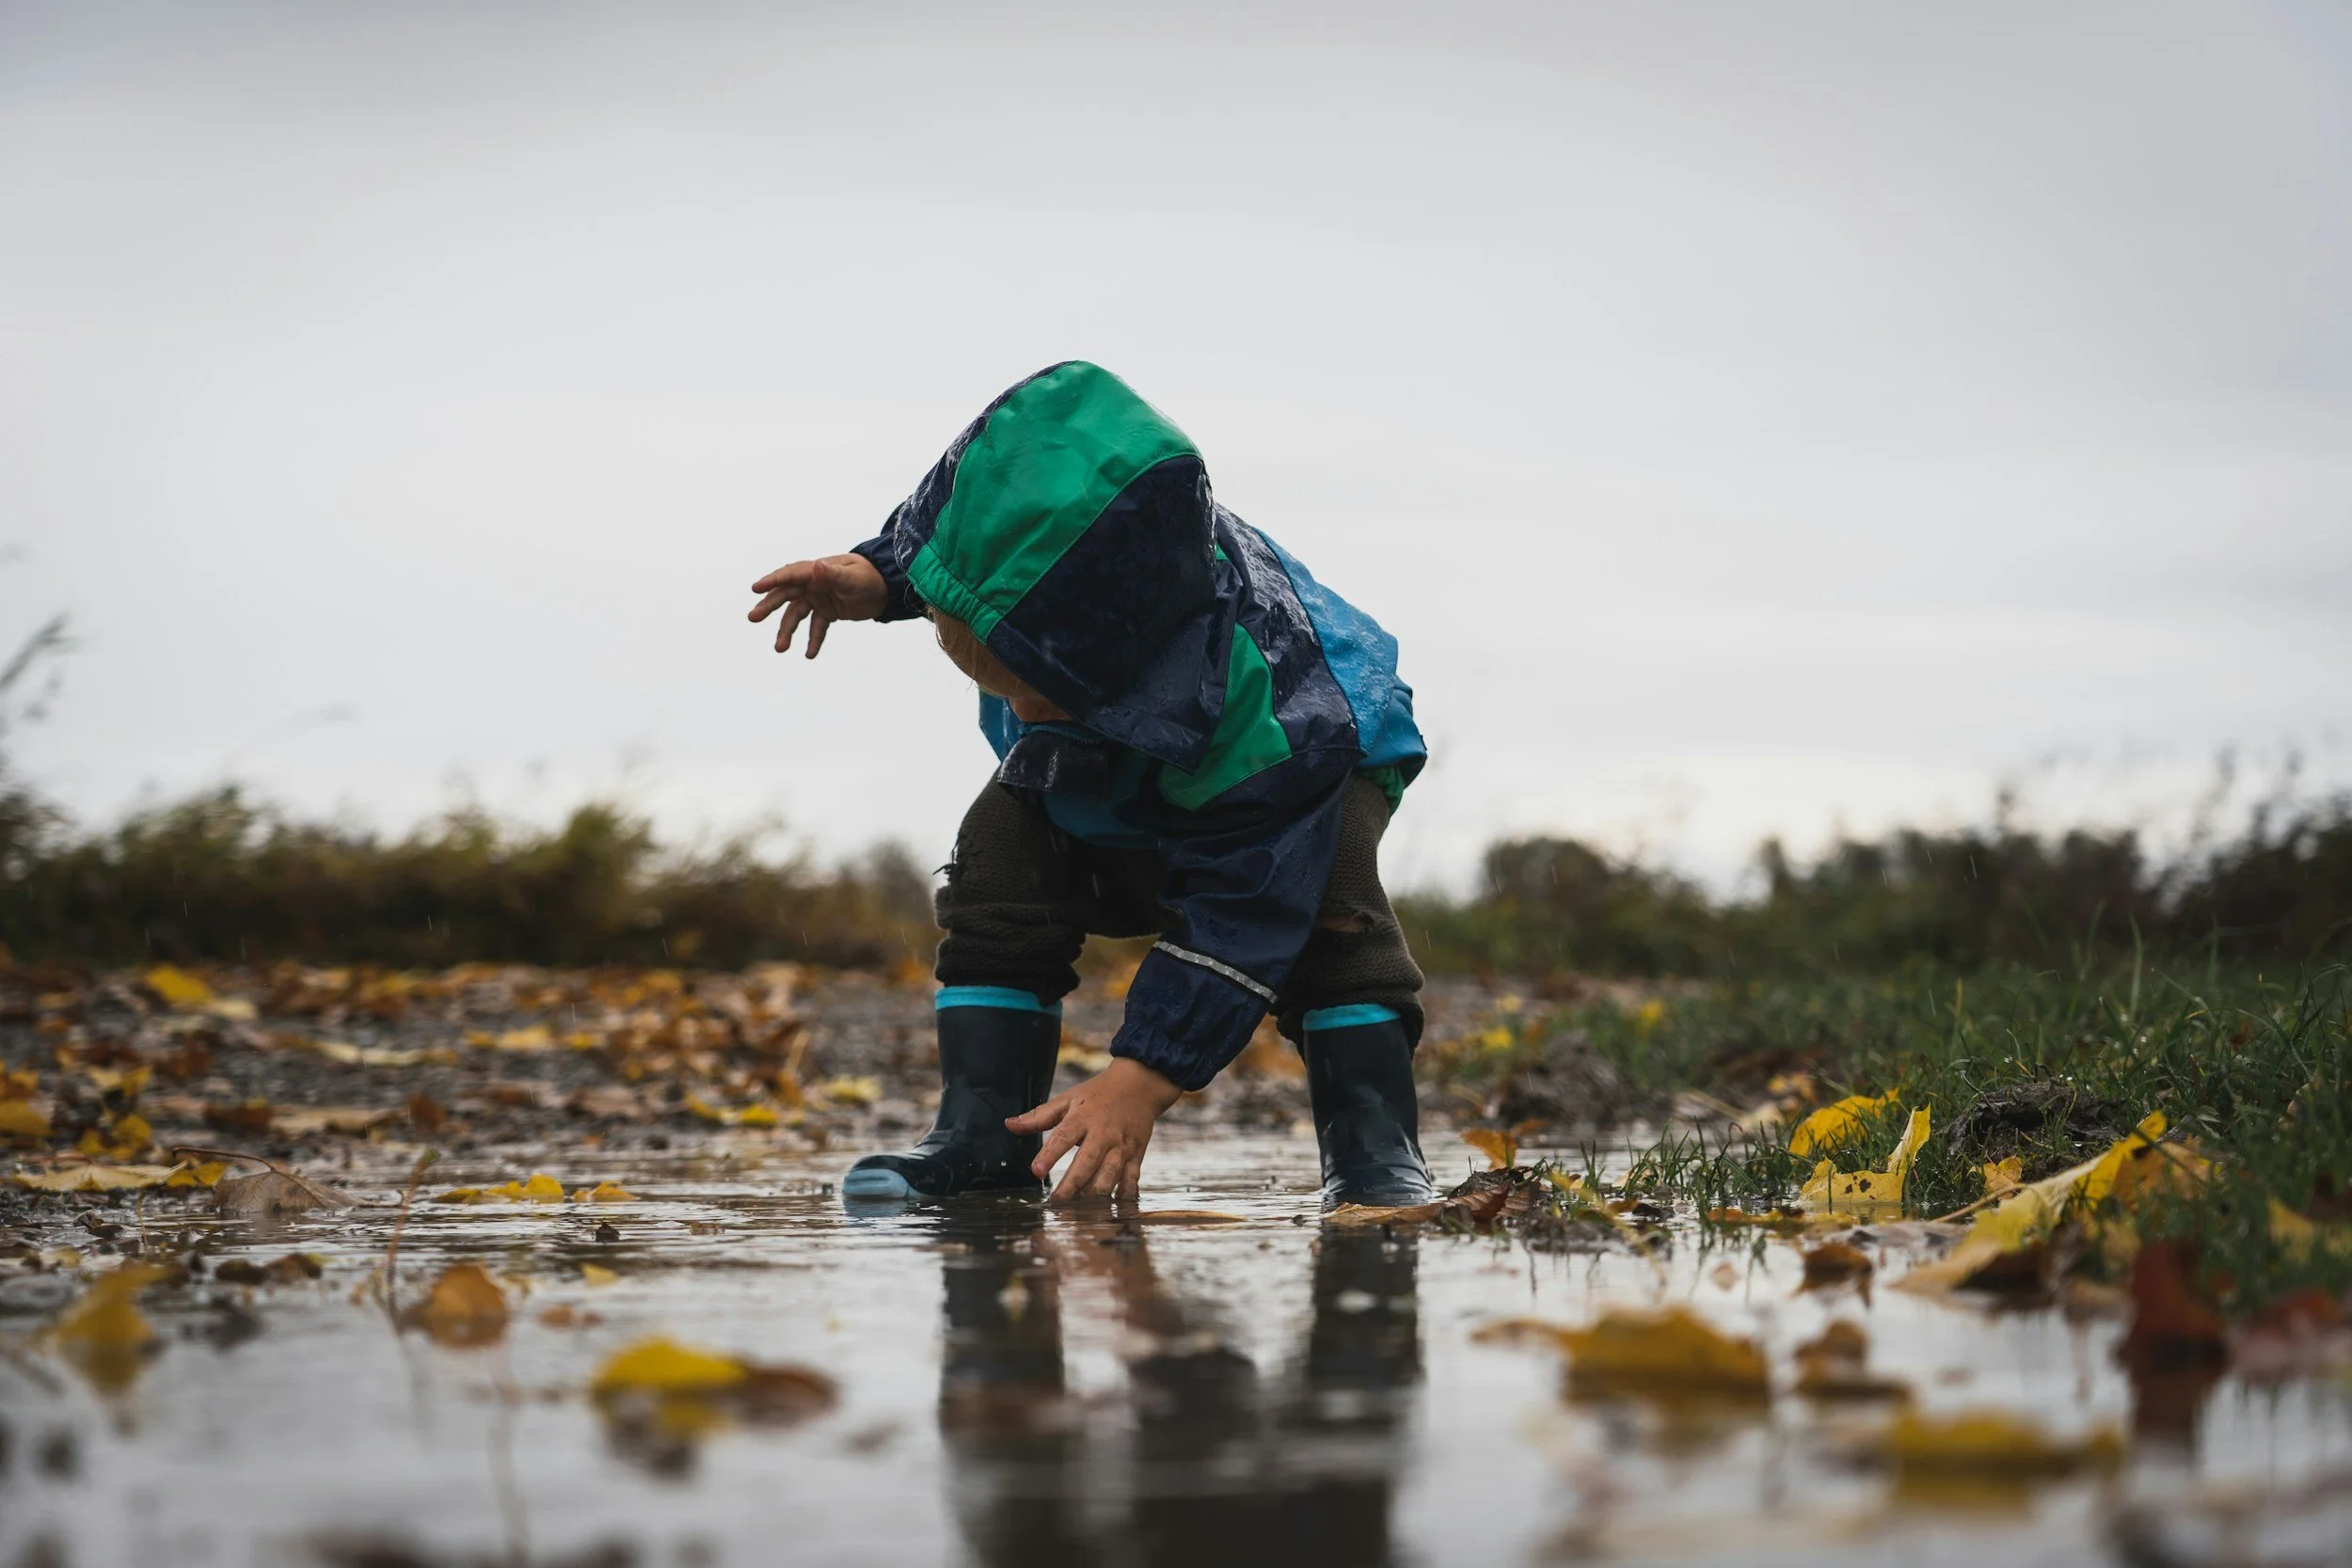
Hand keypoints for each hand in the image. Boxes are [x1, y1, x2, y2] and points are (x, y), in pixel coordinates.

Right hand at [747, 554, 888, 658]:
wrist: (887, 588)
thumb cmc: (870, 577)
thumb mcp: (853, 577)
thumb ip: (835, 575)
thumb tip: (817, 566)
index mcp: (816, 572)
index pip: (790, 576)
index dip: (772, 581)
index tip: (755, 589)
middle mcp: (813, 584)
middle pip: (785, 596)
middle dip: (769, 607)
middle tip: (752, 618)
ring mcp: (819, 599)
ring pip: (797, 616)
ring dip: (788, 631)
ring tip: (780, 649)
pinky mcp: (827, 612)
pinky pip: (816, 628)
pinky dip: (813, 640)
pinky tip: (809, 655)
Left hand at [1006, 1057, 1182, 1203]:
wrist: (1139, 1085)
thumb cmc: (1097, 1094)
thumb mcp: (1067, 1100)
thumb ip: (1038, 1117)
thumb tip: (1009, 1125)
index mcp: (1083, 1117)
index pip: (1063, 1137)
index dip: (1049, 1155)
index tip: (1036, 1172)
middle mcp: (1103, 1133)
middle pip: (1087, 1162)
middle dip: (1071, 1185)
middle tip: (1056, 1202)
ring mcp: (1121, 1146)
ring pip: (1109, 1175)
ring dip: (1094, 1194)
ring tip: (1078, 1208)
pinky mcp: (1136, 1155)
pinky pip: (1131, 1180)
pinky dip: (1122, 1195)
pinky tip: (1110, 1207)